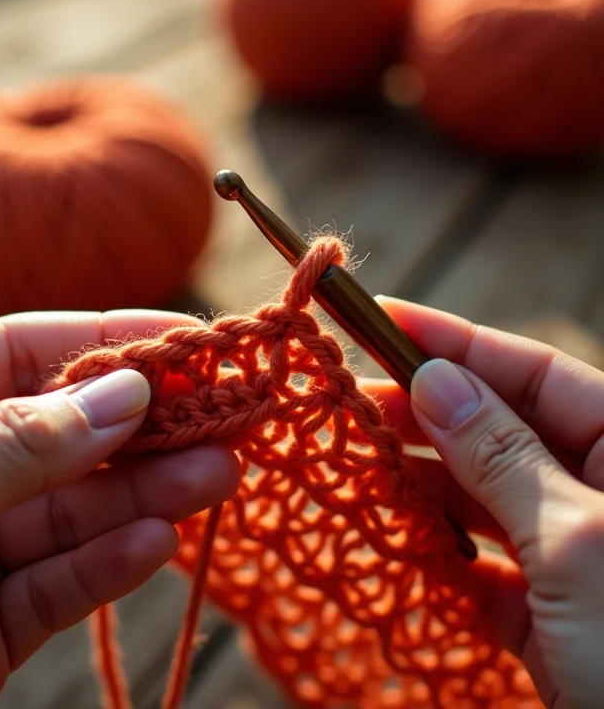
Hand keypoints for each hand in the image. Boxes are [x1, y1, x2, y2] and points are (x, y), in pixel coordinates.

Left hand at [0, 311, 239, 708]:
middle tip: (224, 413)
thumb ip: (21, 444)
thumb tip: (125, 390)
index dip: (103, 343)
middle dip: (142, 426)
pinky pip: (57, 583)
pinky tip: (161, 542)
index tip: (184, 342)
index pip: (13, 353)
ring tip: (219, 476)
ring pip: (70, 509)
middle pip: (58, 432)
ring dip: (147, 494)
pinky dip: (110, 563)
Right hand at [365, 297, 603, 708]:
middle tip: (351, 394)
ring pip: (483, 493)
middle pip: (499, 428)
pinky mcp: (547, 611)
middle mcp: (601, 491)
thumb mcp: (575, 540)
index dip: (456, 341)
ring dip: (421, 479)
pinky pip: (480, 562)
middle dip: (426, 411)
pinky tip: (394, 533)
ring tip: (358, 457)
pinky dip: (437, 550)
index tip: (383, 317)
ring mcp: (570, 551)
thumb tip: (435, 378)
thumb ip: (501, 455)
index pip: (534, 373)